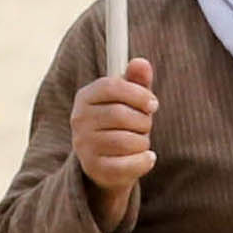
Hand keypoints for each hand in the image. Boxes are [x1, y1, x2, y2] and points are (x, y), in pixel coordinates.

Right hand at [70, 58, 157, 232]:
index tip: (153, 104)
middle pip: (121, 114)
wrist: (106, 165)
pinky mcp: (94, 169)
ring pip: (127, 141)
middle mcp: (79, 120)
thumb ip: (136, 81)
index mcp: (85, 97)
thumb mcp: (128, 101)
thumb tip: (141, 63)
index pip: (112, 86)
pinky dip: (144, 161)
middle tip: (145, 126)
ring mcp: (84, 145)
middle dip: (143, 121)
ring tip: (140, 143)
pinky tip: (147, 158)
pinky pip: (128, 164)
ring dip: (143, 142)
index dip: (138, 93)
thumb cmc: (120, 126)